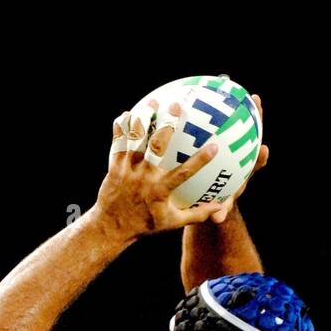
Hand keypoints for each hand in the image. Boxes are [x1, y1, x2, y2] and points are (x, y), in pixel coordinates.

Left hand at [95, 100, 232, 238]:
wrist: (111, 228)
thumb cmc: (145, 225)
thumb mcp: (172, 222)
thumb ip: (196, 214)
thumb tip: (220, 208)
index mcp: (161, 191)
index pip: (184, 173)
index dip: (200, 160)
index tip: (215, 145)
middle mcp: (145, 178)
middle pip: (157, 147)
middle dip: (167, 125)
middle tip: (177, 106)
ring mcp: (128, 171)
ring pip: (135, 140)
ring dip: (143, 119)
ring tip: (152, 102)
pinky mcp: (114, 167)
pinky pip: (117, 143)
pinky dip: (121, 128)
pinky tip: (126, 114)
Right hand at [212, 92, 268, 221]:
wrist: (207, 197)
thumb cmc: (212, 203)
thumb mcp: (214, 210)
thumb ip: (218, 213)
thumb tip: (218, 218)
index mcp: (242, 173)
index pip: (254, 163)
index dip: (260, 157)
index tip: (263, 149)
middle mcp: (240, 156)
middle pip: (251, 133)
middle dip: (255, 118)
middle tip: (255, 100)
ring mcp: (230, 144)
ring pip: (234, 122)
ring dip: (231, 103)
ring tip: (228, 83)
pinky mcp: (215, 138)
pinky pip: (210, 122)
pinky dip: (205, 110)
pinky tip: (194, 94)